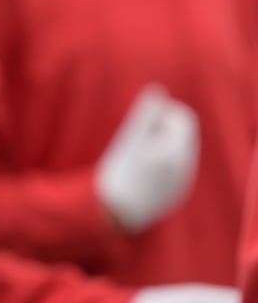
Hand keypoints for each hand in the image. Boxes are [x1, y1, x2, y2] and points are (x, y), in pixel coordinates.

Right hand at [96, 84, 198, 232]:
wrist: (116, 213)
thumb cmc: (118, 174)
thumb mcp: (128, 140)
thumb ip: (146, 114)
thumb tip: (158, 89)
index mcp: (176, 150)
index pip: (183, 117)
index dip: (162, 113)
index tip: (141, 122)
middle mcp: (185, 165)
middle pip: (183, 133)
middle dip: (163, 129)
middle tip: (136, 138)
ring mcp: (182, 180)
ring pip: (180, 151)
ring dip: (162, 145)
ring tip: (136, 155)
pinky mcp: (176, 192)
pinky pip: (176, 168)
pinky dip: (162, 162)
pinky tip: (141, 171)